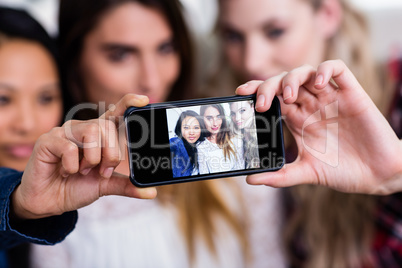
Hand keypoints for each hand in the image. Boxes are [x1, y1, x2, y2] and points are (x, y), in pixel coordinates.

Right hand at [12, 94, 156, 219]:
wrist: (48, 202)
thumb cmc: (75, 187)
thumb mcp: (105, 185)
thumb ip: (127, 185)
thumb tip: (151, 192)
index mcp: (98, 135)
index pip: (115, 113)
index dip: (128, 103)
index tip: (144, 100)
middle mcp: (83, 128)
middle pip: (108, 127)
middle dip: (111, 154)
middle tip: (103, 171)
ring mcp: (64, 132)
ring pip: (92, 132)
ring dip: (93, 158)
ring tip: (83, 171)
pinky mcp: (48, 141)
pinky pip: (70, 147)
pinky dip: (73, 166)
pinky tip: (66, 171)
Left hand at [236, 60, 401, 194]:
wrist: (379, 175)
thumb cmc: (344, 172)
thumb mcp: (308, 173)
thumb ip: (281, 175)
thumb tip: (251, 179)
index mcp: (299, 121)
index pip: (273, 98)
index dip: (256, 91)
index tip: (240, 95)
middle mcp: (312, 106)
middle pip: (284, 82)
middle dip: (268, 86)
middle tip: (260, 102)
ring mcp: (331, 98)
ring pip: (306, 72)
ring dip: (292, 78)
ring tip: (287, 97)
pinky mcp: (352, 94)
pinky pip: (337, 70)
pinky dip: (324, 70)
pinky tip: (318, 84)